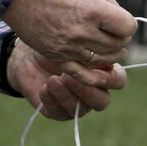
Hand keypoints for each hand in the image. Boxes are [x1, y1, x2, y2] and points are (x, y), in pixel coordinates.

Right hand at [2, 0, 136, 83]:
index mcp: (93, 10)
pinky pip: (82, 74)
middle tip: (114, 31)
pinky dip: (94, 73)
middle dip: (120, 38)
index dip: (127, 23)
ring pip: (103, 60)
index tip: (120, 19)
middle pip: (117, 45)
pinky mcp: (56, 56)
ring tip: (108, 45)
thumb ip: (107, 0)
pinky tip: (97, 65)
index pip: (127, 27)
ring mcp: (69, 47)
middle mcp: (82, 32)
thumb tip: (119, 17)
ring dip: (110, 53)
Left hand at [6, 39, 126, 120]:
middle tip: (70, 76)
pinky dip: (53, 99)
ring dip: (69, 94)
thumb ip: (95, 35)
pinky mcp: (57, 111)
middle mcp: (93, 90)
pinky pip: (60, 113)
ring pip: (83, 110)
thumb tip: (108, 32)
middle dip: (88, 90)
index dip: (108, 76)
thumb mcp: (75, 35)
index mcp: (103, 72)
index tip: (91, 63)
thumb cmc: (56, 39)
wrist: (28, 53)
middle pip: (104, 101)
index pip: (118, 81)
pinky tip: (45, 86)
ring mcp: (76, 103)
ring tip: (54, 78)